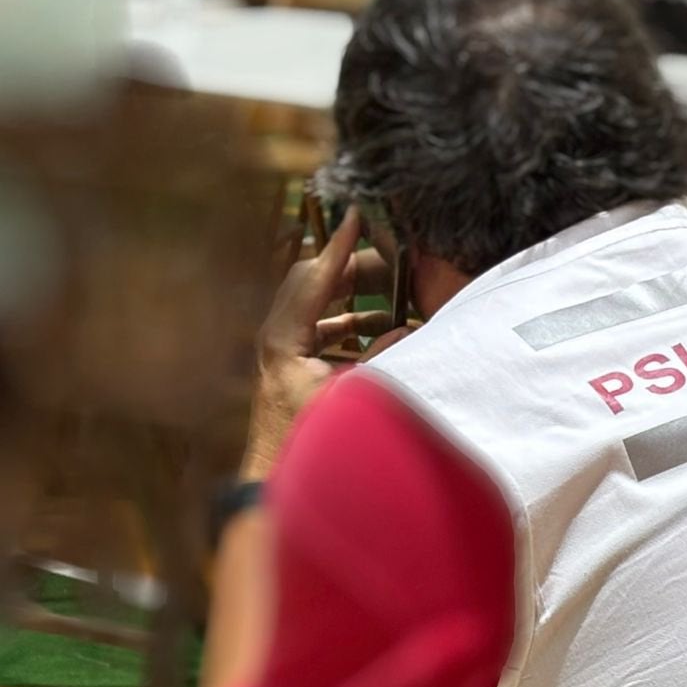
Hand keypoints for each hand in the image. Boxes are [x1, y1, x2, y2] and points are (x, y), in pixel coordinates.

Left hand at [243, 208, 389, 478]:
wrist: (277, 473)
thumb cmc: (310, 438)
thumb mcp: (351, 394)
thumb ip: (381, 357)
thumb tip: (408, 328)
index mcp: (285, 337)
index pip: (316, 276)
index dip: (339, 244)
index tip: (355, 213)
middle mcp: (276, 334)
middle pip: (312, 280)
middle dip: (350, 263)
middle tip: (385, 249)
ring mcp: (280, 346)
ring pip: (317, 301)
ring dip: (355, 294)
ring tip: (394, 291)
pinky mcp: (289, 360)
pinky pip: (321, 324)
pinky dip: (350, 319)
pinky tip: (382, 327)